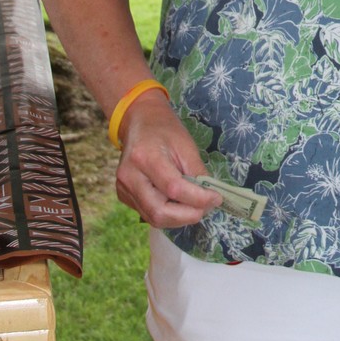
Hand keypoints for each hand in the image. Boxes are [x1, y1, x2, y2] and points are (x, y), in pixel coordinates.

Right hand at [114, 90, 220, 227]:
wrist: (140, 122)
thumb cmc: (165, 130)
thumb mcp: (186, 145)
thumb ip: (197, 172)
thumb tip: (210, 197)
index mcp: (145, 157)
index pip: (173, 188)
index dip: (197, 198)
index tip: (217, 198)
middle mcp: (130, 176)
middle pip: (159, 211)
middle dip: (187, 216)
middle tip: (206, 208)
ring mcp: (123, 188)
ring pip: (154, 218)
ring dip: (179, 218)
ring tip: (195, 207)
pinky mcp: (123, 196)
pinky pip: (148, 214)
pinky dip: (168, 214)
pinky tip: (179, 204)